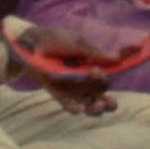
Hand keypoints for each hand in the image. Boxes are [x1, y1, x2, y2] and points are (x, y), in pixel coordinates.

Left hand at [15, 26, 129, 114]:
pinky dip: (76, 109)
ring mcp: (73, 89)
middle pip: (102, 95)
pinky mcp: (59, 94)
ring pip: (90, 106)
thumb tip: (118, 57)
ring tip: (98, 106)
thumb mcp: (78, 43)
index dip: (114, 77)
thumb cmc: (56, 40)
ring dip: (97, 109)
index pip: (109, 76)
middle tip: (106, 95)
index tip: (116, 69)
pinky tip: (80, 108)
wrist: (31, 44)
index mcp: (93, 66)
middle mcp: (85, 81)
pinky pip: (70, 106)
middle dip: (107, 98)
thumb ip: (96, 53)